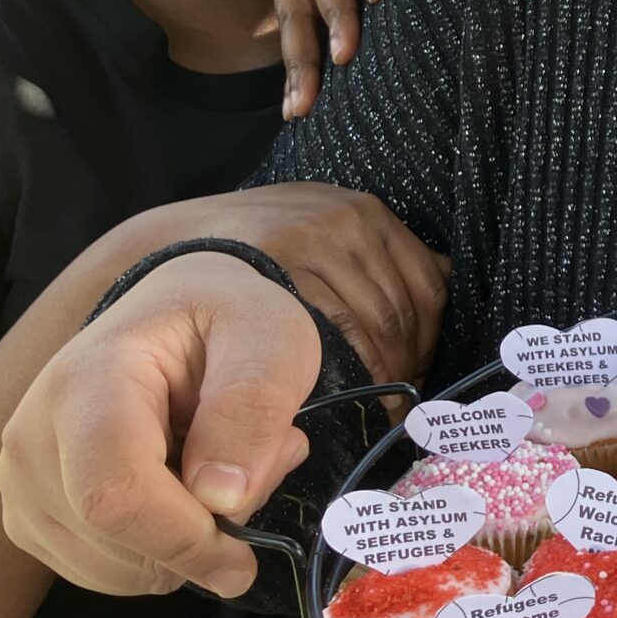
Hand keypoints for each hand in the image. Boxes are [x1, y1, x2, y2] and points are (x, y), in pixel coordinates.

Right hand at [0, 252, 318, 597]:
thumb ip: (253, 408)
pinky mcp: (33, 516)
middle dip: (203, 534)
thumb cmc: (224, 321)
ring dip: (185, 543)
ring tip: (219, 467)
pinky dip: (157, 552)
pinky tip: (181, 490)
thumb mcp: (271, 339)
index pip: (114, 494)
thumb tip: (219, 498)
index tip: (245, 559)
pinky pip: (105, 571)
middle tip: (260, 466)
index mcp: (87, 382)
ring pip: (114, 568)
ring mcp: (23, 482)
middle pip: (116, 540)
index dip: (184, 542)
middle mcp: (34, 437)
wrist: (172, 314)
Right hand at [186, 181, 448, 387]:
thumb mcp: (324, 232)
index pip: (429, 283)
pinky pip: (337, 327)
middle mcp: (348, 221)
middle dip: (408, 363)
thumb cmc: (263, 250)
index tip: (419, 374)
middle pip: (404, 308)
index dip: (430, 339)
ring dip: (385, 371)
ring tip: (379, 402)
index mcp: (368, 214)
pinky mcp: (280, 264)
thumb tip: (439, 296)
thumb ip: (377, 258)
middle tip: (401, 402)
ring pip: (376, 322)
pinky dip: (354, 365)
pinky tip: (349, 390)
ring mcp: (313, 240)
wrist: (178, 242)